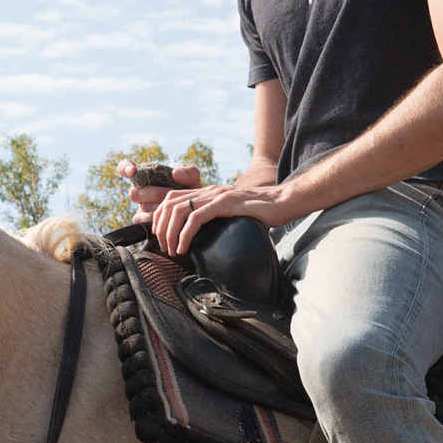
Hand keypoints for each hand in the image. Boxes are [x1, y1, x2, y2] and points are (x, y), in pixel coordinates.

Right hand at [122, 159, 200, 221]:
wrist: (193, 216)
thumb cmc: (190, 195)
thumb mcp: (193, 182)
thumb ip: (189, 174)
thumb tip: (175, 173)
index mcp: (148, 176)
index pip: (126, 168)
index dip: (126, 168)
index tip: (133, 170)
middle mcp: (140, 191)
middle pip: (136, 191)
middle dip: (155, 193)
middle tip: (170, 194)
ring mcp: (139, 206)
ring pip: (141, 206)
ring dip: (158, 206)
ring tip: (174, 208)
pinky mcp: (141, 220)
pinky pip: (141, 220)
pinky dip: (154, 219)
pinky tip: (167, 219)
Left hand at [149, 180, 302, 256]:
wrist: (283, 202)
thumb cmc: (260, 212)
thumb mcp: (231, 214)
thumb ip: (216, 219)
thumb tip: (201, 238)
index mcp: (207, 193)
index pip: (171, 199)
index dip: (159, 217)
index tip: (159, 237)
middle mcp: (208, 191)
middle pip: (169, 204)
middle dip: (160, 227)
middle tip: (165, 248)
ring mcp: (216, 196)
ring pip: (178, 210)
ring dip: (170, 233)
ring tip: (173, 250)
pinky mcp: (225, 203)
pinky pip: (196, 217)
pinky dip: (185, 234)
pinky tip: (184, 247)